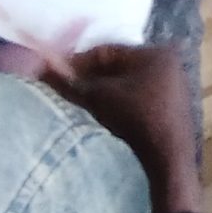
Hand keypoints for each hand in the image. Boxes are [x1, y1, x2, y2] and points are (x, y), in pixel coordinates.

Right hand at [44, 43, 200, 212]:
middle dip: (87, 79)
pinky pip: (135, 101)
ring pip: (123, 86)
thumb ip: (67, 80)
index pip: (106, 51)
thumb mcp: (96, 97)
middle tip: (61, 91)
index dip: (76, 62)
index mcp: (156, 54)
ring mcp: (172, 90)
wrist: (167, 161)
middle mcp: (168, 67)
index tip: (51, 74)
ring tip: (76, 107)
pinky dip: (115, 107)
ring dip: (99, 95)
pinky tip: (99, 120)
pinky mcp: (169, 112)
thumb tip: (39, 67)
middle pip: (115, 68)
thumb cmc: (135, 119)